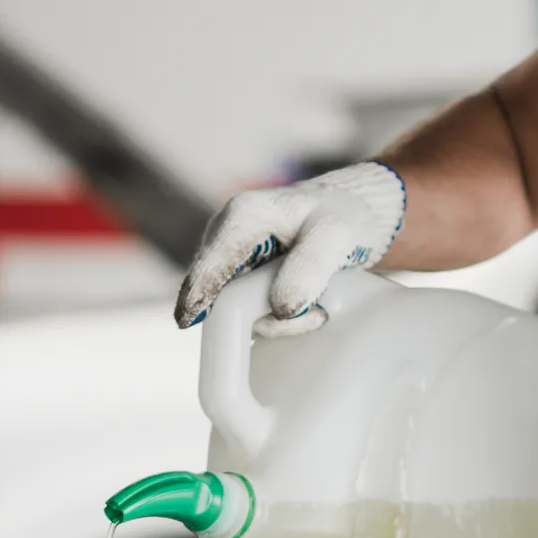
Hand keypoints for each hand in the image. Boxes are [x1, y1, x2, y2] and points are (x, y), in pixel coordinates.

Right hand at [175, 162, 406, 337]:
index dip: (197, 296)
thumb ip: (309, 268)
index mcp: (241, 217)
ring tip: (319, 308)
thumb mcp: (334, 237)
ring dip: (279, 320)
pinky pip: (248, 313)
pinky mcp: (241, 280)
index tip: (188, 321)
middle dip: (263, 317)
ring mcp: (231, 262)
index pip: (209, 265)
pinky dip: (278, 318)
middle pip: (221, 295)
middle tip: (316, 315)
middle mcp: (226, 238)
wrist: (349, 216)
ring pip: (236, 311)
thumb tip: (280, 307)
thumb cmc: (340, 217)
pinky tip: (306, 307)